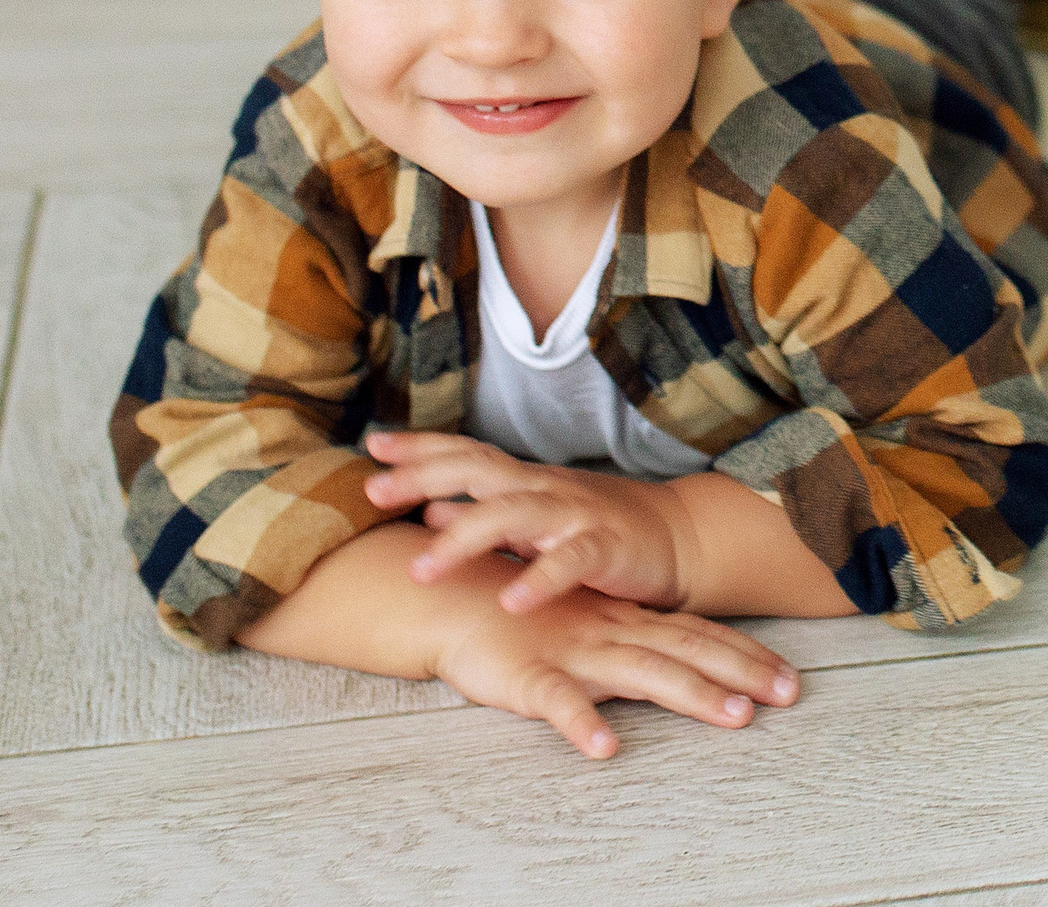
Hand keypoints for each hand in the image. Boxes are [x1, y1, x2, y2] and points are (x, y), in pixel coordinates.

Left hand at [364, 430, 698, 613]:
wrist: (677, 538)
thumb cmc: (597, 529)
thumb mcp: (535, 519)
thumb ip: (483, 512)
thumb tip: (429, 506)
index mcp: (525, 481)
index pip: (466, 452)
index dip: (420, 446)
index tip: (371, 446)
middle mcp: (545, 488)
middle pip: (477, 470)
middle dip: (423, 476)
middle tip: (374, 492)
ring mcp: (575, 515)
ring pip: (513, 514)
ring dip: (465, 537)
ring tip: (422, 568)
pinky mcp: (606, 549)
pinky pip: (569, 562)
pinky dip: (539, 579)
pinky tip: (509, 601)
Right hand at [434, 582, 799, 759]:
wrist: (453, 599)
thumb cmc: (528, 617)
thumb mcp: (591, 626)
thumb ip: (635, 641)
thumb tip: (686, 664)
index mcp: (628, 623)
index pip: (699, 636)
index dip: (747, 656)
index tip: (792, 679)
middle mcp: (612, 634)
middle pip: (688, 651)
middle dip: (743, 672)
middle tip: (788, 695)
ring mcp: (574, 654)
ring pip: (642, 673)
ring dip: (691, 693)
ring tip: (733, 715)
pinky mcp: (529, 677)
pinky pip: (558, 702)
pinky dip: (582, 723)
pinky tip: (605, 747)